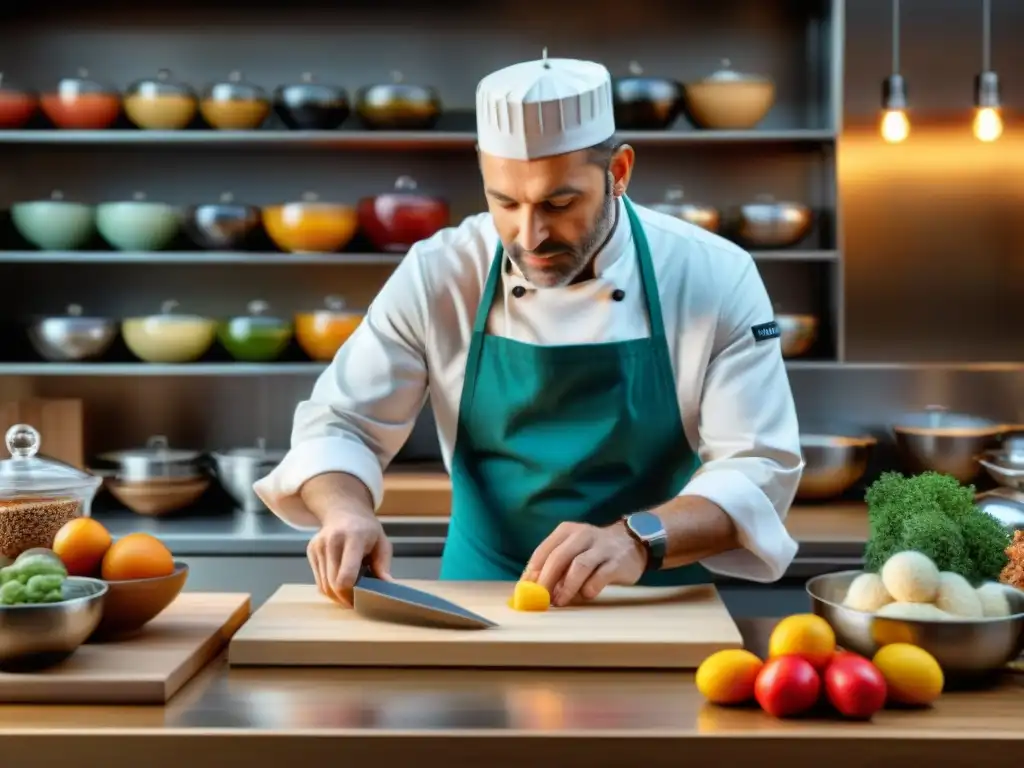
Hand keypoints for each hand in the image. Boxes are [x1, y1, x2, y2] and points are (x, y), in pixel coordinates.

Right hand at [306, 508, 392, 605]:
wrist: (344, 511)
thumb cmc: (367, 530)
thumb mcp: (382, 543)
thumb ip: (383, 565)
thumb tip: (387, 586)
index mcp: (354, 537)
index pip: (346, 575)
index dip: (352, 593)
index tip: (362, 599)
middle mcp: (332, 541)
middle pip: (333, 584)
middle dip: (345, 598)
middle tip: (356, 602)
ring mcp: (318, 546)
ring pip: (324, 586)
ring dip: (336, 596)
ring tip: (350, 594)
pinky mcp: (311, 552)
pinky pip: (318, 581)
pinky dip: (329, 589)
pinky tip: (340, 585)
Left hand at [522, 521, 646, 606]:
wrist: (631, 542)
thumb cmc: (592, 552)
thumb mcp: (571, 551)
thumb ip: (553, 566)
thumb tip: (529, 590)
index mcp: (566, 531)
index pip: (543, 551)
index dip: (531, 573)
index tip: (525, 592)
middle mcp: (583, 535)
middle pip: (559, 557)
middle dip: (546, 580)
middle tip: (540, 599)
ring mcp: (602, 547)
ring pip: (579, 566)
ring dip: (567, 587)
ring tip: (560, 601)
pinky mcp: (617, 562)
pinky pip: (600, 576)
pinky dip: (590, 589)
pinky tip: (586, 595)